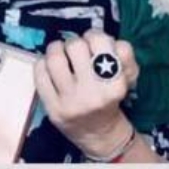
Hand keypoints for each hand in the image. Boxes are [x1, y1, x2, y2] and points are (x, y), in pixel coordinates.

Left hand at [33, 29, 139, 157]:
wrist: (99, 133)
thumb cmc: (111, 97)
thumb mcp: (128, 76)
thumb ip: (124, 53)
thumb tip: (103, 37)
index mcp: (114, 84)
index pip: (102, 42)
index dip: (95, 36)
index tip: (93, 43)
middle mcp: (92, 93)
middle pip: (76, 46)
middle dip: (74, 42)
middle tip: (75, 50)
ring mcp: (70, 101)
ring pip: (55, 57)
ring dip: (56, 48)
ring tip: (60, 53)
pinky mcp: (52, 107)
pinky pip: (40, 72)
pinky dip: (42, 63)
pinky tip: (49, 67)